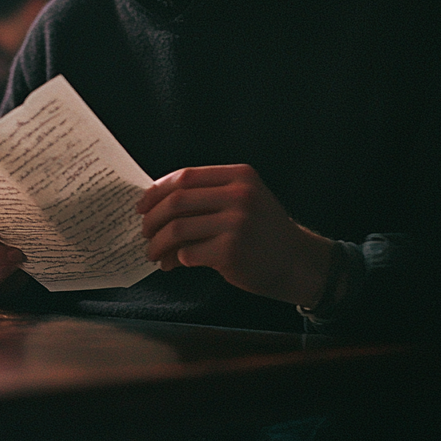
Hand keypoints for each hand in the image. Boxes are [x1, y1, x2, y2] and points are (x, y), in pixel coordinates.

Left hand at [136, 165, 333, 306]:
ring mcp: (236, 224)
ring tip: (152, 252)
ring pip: (178, 229)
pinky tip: (171, 264)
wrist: (299, 262)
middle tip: (143, 231)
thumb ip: (208, 195)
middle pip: (177, 201)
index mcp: (239, 176)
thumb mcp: (244, 199)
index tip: (142, 204)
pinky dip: (174, 259)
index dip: (157, 190)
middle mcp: (238, 196)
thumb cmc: (263, 230)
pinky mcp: (232, 252)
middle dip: (152, 218)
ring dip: (158, 243)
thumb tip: (157, 203)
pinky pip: (189, 253)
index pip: (185, 176)